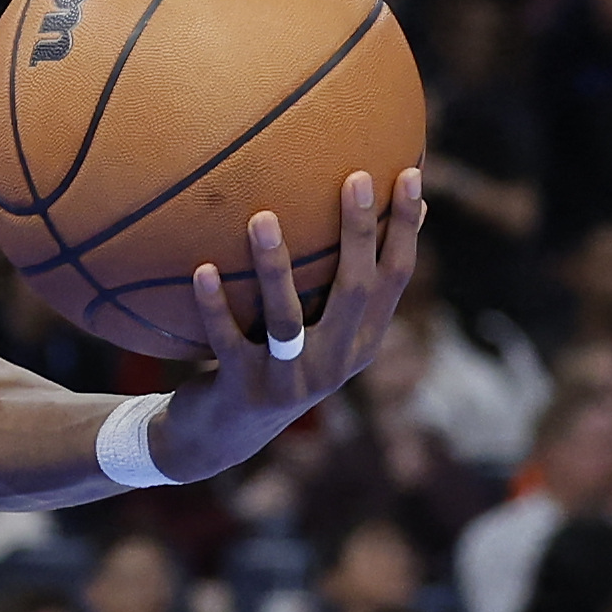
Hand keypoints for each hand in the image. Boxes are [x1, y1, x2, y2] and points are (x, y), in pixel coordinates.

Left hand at [156, 170, 426, 481]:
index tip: (411, 174)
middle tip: (356, 177)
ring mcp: (290, 381)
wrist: (219, 438)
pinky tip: (200, 268)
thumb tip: (363, 213)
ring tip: (261, 216)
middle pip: (355, 292)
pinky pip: (227, 341)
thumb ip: (334, 282)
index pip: (394, 279)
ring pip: (287, 320)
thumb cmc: (270, 361)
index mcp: (359, 342)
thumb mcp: (313, 327)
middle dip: (360, 234)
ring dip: (274, 268)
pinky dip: (214, 306)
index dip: (405, 229)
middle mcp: (335, 364)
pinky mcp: (244, 391)